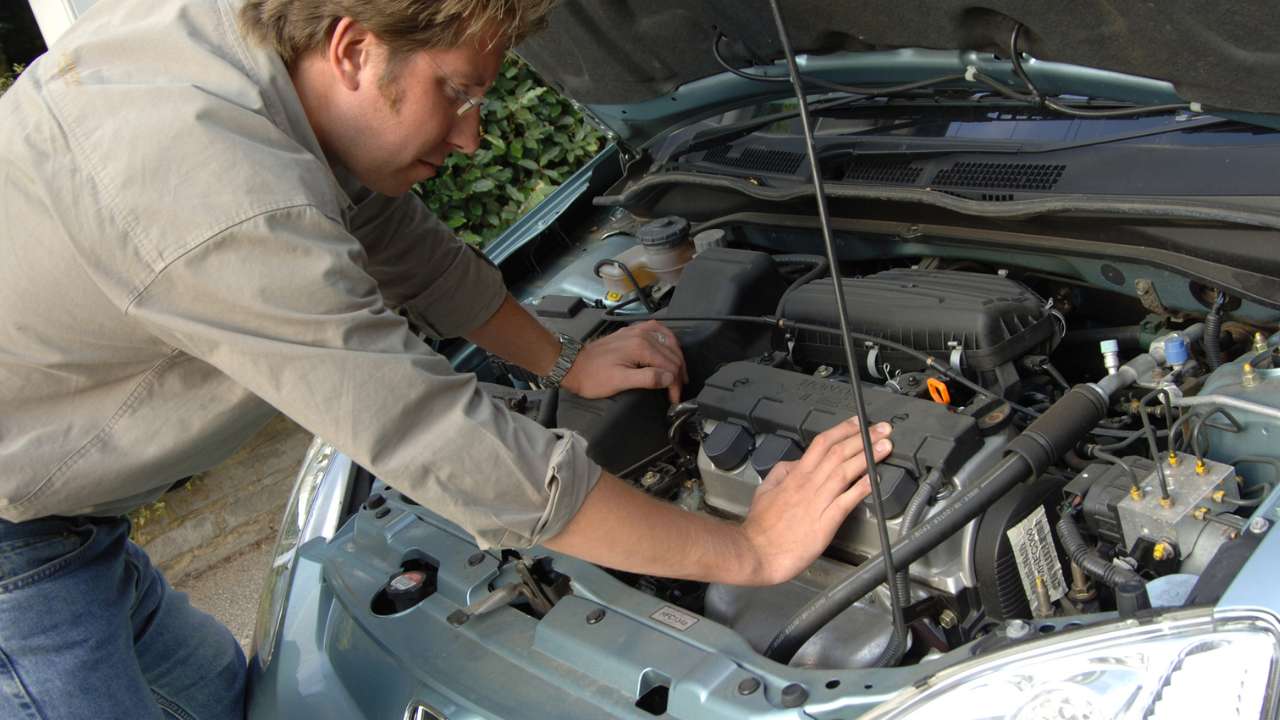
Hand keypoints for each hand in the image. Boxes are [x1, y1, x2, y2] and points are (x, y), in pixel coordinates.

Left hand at [561, 320, 687, 402]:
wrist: (573, 365)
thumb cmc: (594, 377)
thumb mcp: (619, 382)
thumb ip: (647, 378)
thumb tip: (670, 378)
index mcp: (641, 347)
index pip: (669, 366)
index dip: (675, 385)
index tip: (674, 400)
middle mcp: (642, 334)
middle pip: (671, 353)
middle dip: (678, 373)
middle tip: (678, 391)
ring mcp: (637, 330)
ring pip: (668, 340)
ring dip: (676, 357)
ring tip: (679, 374)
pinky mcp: (631, 331)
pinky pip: (657, 330)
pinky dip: (667, 339)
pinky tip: (669, 347)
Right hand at [738, 417, 893, 585]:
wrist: (757, 553)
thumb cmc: (761, 527)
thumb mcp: (764, 490)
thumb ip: (781, 472)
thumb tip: (795, 462)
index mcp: (795, 476)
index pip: (822, 444)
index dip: (842, 430)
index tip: (858, 423)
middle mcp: (808, 485)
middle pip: (838, 453)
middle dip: (863, 438)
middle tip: (882, 429)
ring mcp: (818, 503)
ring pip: (845, 472)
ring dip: (867, 457)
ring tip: (885, 447)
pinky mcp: (825, 523)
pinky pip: (846, 501)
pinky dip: (861, 488)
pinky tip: (874, 479)